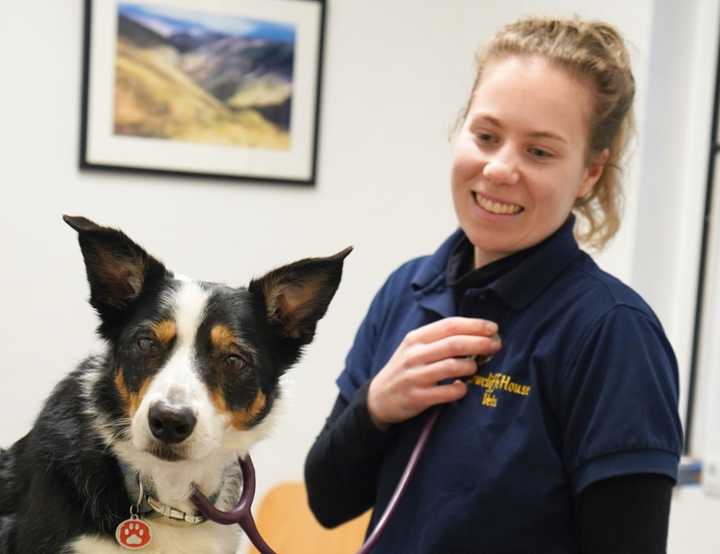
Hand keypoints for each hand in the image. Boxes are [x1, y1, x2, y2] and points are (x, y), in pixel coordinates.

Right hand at [367, 317, 500, 428]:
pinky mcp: (418, 397)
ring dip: (471, 366)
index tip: (493, 328)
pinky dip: (460, 388)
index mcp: (416, 338)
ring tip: (475, 367)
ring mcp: (415, 376)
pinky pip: (447, 391)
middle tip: (496, 345)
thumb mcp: (415, 348)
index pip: (449, 325)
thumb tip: (477, 334)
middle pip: (454, 344)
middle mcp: (414, 354)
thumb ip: (439, 340)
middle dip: (480, 343)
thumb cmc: (405, 369)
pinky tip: (462, 387)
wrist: (379, 397)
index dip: (475, 325)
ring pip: (452, 366)